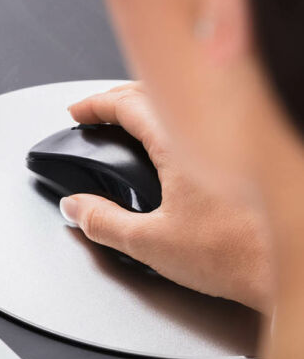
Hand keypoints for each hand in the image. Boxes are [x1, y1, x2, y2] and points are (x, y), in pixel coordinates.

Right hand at [60, 82, 272, 312]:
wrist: (298, 264)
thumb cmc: (245, 254)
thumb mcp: (153, 244)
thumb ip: (104, 222)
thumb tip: (76, 208)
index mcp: (181, 143)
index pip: (128, 103)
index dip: (96, 105)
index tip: (78, 114)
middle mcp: (212, 132)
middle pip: (158, 94)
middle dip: (121, 100)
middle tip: (99, 116)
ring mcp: (236, 141)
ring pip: (185, 108)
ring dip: (153, 110)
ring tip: (133, 129)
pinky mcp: (253, 158)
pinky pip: (207, 124)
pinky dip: (180, 127)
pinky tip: (179, 152)